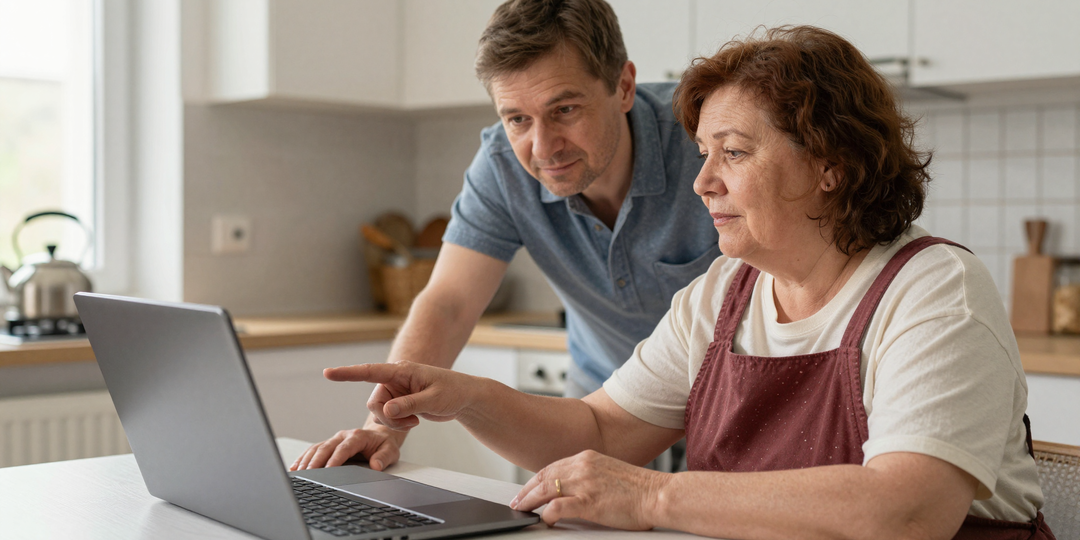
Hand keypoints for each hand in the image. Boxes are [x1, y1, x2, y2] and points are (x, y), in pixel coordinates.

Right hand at [290, 421, 405, 470]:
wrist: (380, 436)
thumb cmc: (384, 445)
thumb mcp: (391, 451)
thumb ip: (384, 457)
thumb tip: (376, 465)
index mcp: (357, 436)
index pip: (344, 448)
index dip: (335, 459)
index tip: (328, 470)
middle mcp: (343, 436)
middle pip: (326, 448)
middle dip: (316, 461)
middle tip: (308, 474)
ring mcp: (334, 440)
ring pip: (317, 449)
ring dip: (306, 461)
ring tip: (298, 474)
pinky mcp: (328, 445)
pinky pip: (313, 451)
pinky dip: (303, 459)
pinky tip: (295, 468)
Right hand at [325, 362, 478, 430]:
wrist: (464, 398)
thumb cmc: (453, 391)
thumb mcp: (433, 399)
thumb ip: (409, 405)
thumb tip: (387, 411)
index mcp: (402, 371)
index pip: (370, 371)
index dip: (348, 373)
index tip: (328, 373)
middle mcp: (395, 380)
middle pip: (374, 403)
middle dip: (388, 418)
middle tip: (411, 422)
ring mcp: (395, 392)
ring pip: (379, 413)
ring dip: (394, 423)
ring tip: (415, 421)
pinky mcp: (398, 403)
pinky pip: (387, 418)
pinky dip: (398, 425)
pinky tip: (415, 422)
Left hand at [511, 450, 667, 529]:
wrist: (658, 494)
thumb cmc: (639, 488)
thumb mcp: (609, 472)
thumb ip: (589, 476)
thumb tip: (572, 489)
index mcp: (587, 457)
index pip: (553, 467)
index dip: (536, 479)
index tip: (528, 488)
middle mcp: (583, 466)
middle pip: (544, 476)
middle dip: (527, 490)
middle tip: (518, 501)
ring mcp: (585, 483)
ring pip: (546, 489)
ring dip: (530, 501)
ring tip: (523, 510)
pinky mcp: (589, 501)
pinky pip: (558, 507)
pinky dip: (547, 514)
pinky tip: (545, 519)